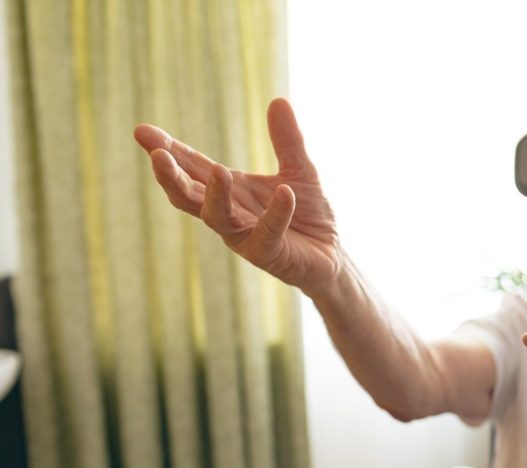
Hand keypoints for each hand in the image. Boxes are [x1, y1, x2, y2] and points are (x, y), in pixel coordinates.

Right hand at [134, 98, 339, 296]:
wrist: (331, 256)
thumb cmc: (308, 216)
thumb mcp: (299, 170)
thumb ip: (287, 140)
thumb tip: (278, 100)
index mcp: (230, 190)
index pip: (192, 168)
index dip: (168, 150)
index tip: (143, 131)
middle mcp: (230, 213)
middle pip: (189, 195)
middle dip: (171, 175)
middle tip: (157, 154)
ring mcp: (246, 237)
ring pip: (217, 218)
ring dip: (215, 195)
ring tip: (218, 171)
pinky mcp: (270, 255)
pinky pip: (268, 233)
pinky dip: (276, 213)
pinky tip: (284, 193)